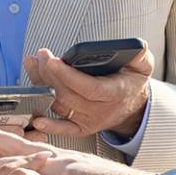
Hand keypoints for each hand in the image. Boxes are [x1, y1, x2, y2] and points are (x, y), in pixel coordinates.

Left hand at [24, 47, 152, 137]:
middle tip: (39, 56)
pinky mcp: (81, 127)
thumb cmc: (132, 81)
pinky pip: (63, 128)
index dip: (67, 75)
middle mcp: (101, 110)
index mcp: (115, 93)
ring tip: (32, 65)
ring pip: (61, 105)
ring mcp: (89, 120)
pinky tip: (36, 117)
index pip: (88, 87)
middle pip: (69, 94)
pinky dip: (49, 125)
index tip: (51, 59)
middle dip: (50, 74)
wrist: (132, 106)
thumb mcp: (143, 66)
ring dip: (42, 87)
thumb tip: (137, 46)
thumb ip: (140, 55)